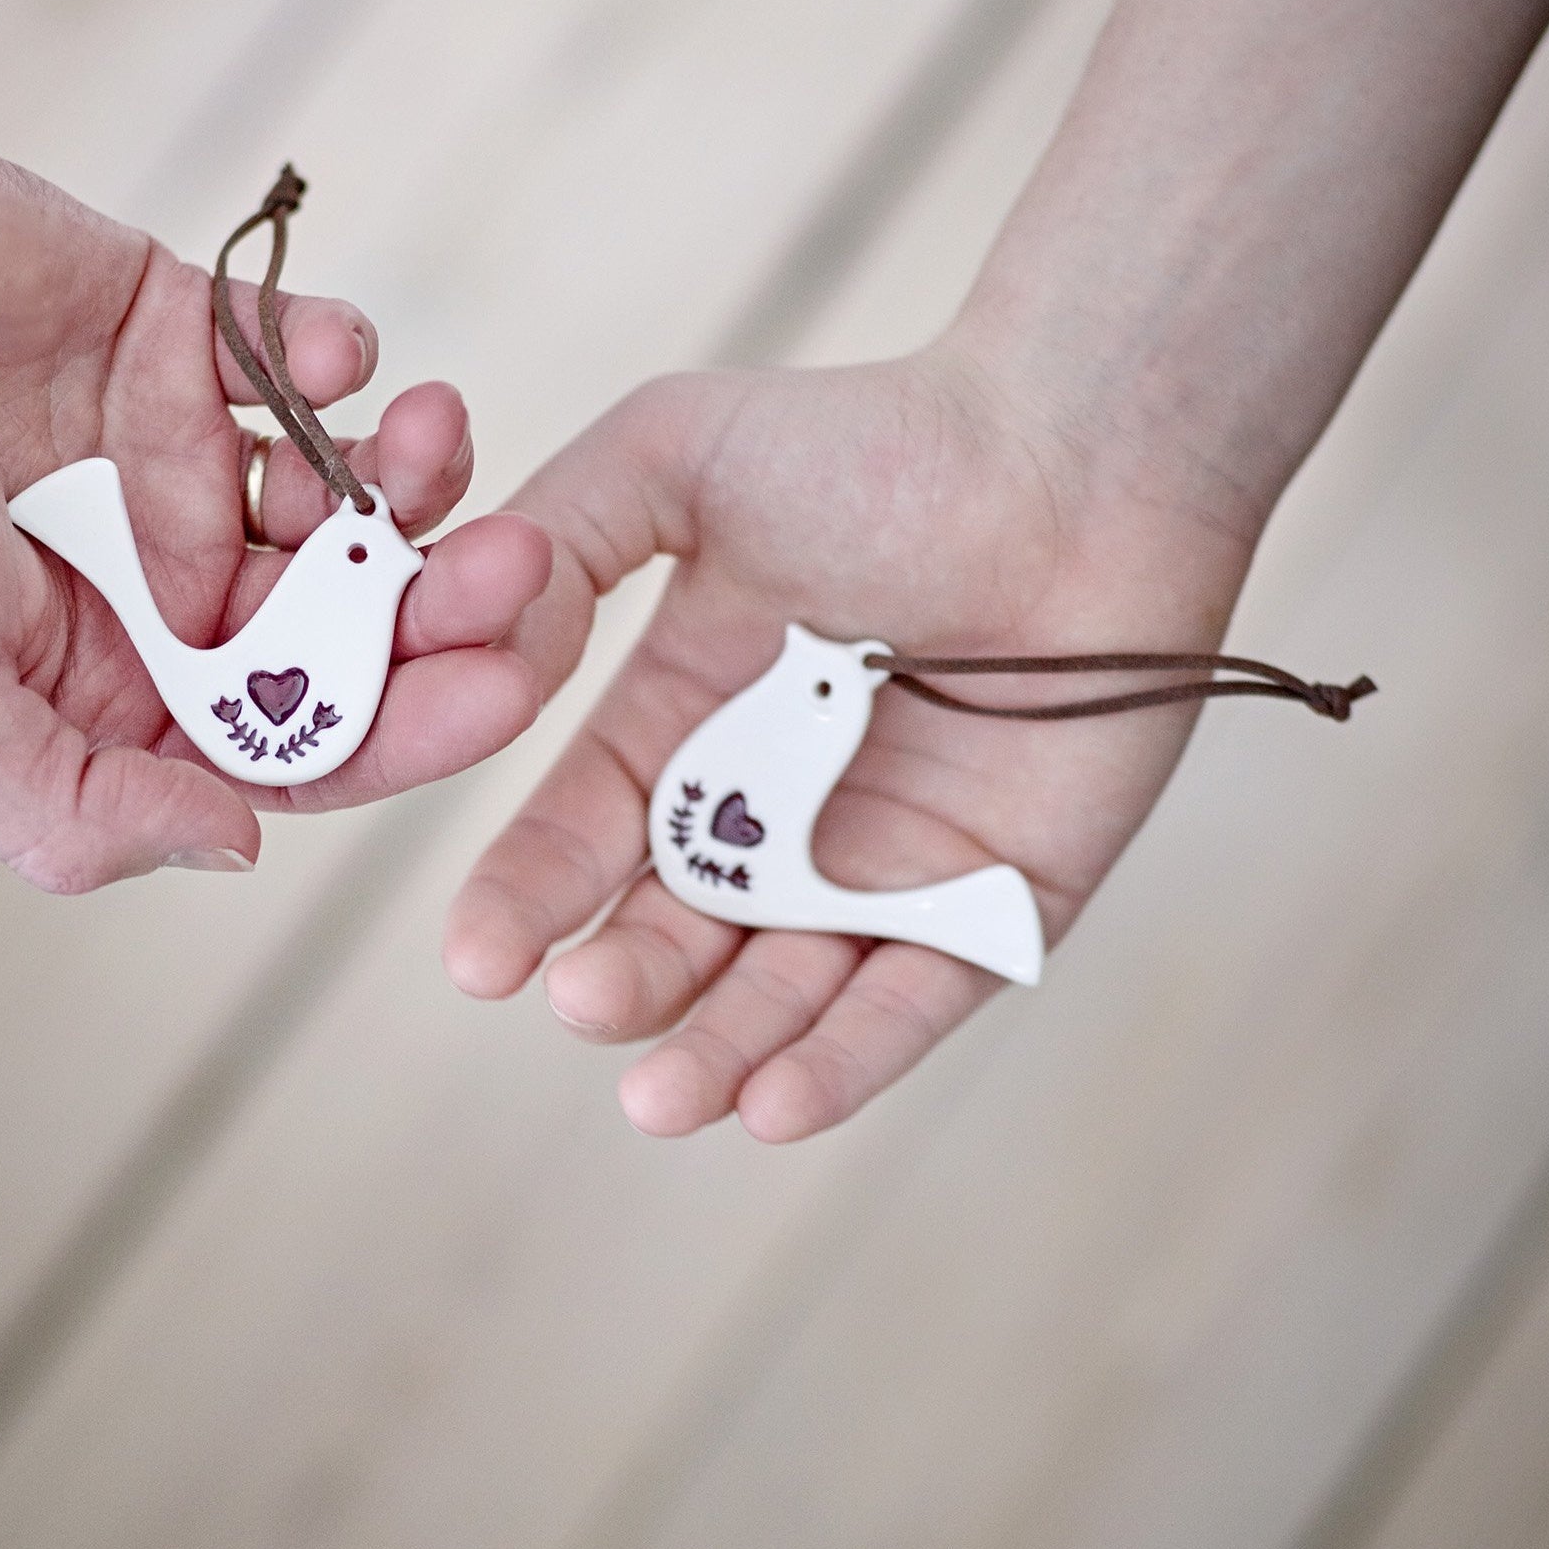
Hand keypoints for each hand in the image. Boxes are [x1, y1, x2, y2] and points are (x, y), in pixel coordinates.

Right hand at [0, 110, 550, 889]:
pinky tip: (338, 356)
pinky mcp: (193, 344)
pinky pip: (301, 356)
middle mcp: (173, 588)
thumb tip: (243, 844)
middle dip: (440, 599)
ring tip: (437, 435)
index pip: (298, 735)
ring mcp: (191, 462)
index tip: (503, 691)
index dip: (406, 724)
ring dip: (414, 472)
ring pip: (348, 489)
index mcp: (124, 693)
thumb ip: (75, 808)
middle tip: (516, 564)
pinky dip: (337, 355)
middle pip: (349, 618)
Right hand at [444, 344, 1258, 1140]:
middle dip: (623, 979)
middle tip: (581, 1002)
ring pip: (785, 992)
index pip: (587, 833)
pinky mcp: (994, 902)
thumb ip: (562, 539)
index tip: (477, 957)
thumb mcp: (676, 452)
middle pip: (677, 932)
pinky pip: (911, 1000)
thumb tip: (470, 654)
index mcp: (690, 720)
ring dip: (719, 1054)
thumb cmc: (880, 438)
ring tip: (661, 1099)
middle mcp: (776, 809)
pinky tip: (775, 1109)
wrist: (1077, 455)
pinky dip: (847, 1061)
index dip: (528, 896)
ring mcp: (883, 863)